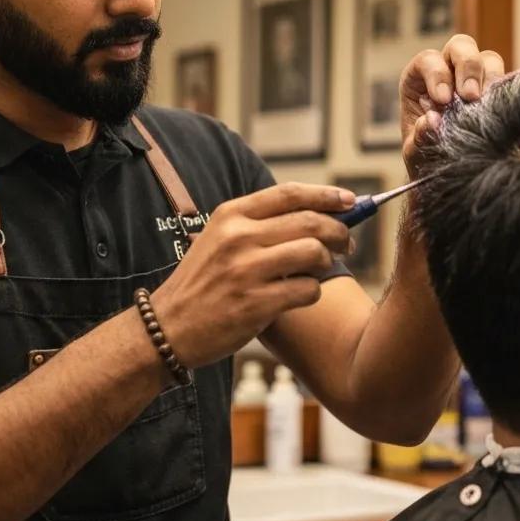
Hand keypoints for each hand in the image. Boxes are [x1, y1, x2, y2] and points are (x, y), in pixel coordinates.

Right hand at [151, 183, 352, 368]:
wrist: (168, 326)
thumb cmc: (203, 283)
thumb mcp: (220, 239)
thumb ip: (260, 224)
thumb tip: (318, 214)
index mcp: (231, 215)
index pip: (290, 194)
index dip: (326, 195)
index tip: (350, 201)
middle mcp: (239, 237)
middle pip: (310, 222)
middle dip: (339, 231)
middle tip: (347, 243)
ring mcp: (247, 271)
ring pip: (314, 254)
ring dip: (327, 262)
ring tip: (320, 270)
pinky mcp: (257, 304)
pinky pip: (307, 290)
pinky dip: (312, 292)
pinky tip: (301, 295)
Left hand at [399, 35, 519, 172]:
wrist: (445, 174)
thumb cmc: (425, 158)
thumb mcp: (415, 153)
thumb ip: (417, 140)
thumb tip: (430, 123)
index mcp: (421, 79)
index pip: (428, 61)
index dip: (436, 75)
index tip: (442, 100)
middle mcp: (450, 71)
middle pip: (461, 48)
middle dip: (467, 68)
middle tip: (471, 97)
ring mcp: (479, 80)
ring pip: (489, 59)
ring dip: (494, 76)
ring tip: (495, 100)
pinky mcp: (505, 92)